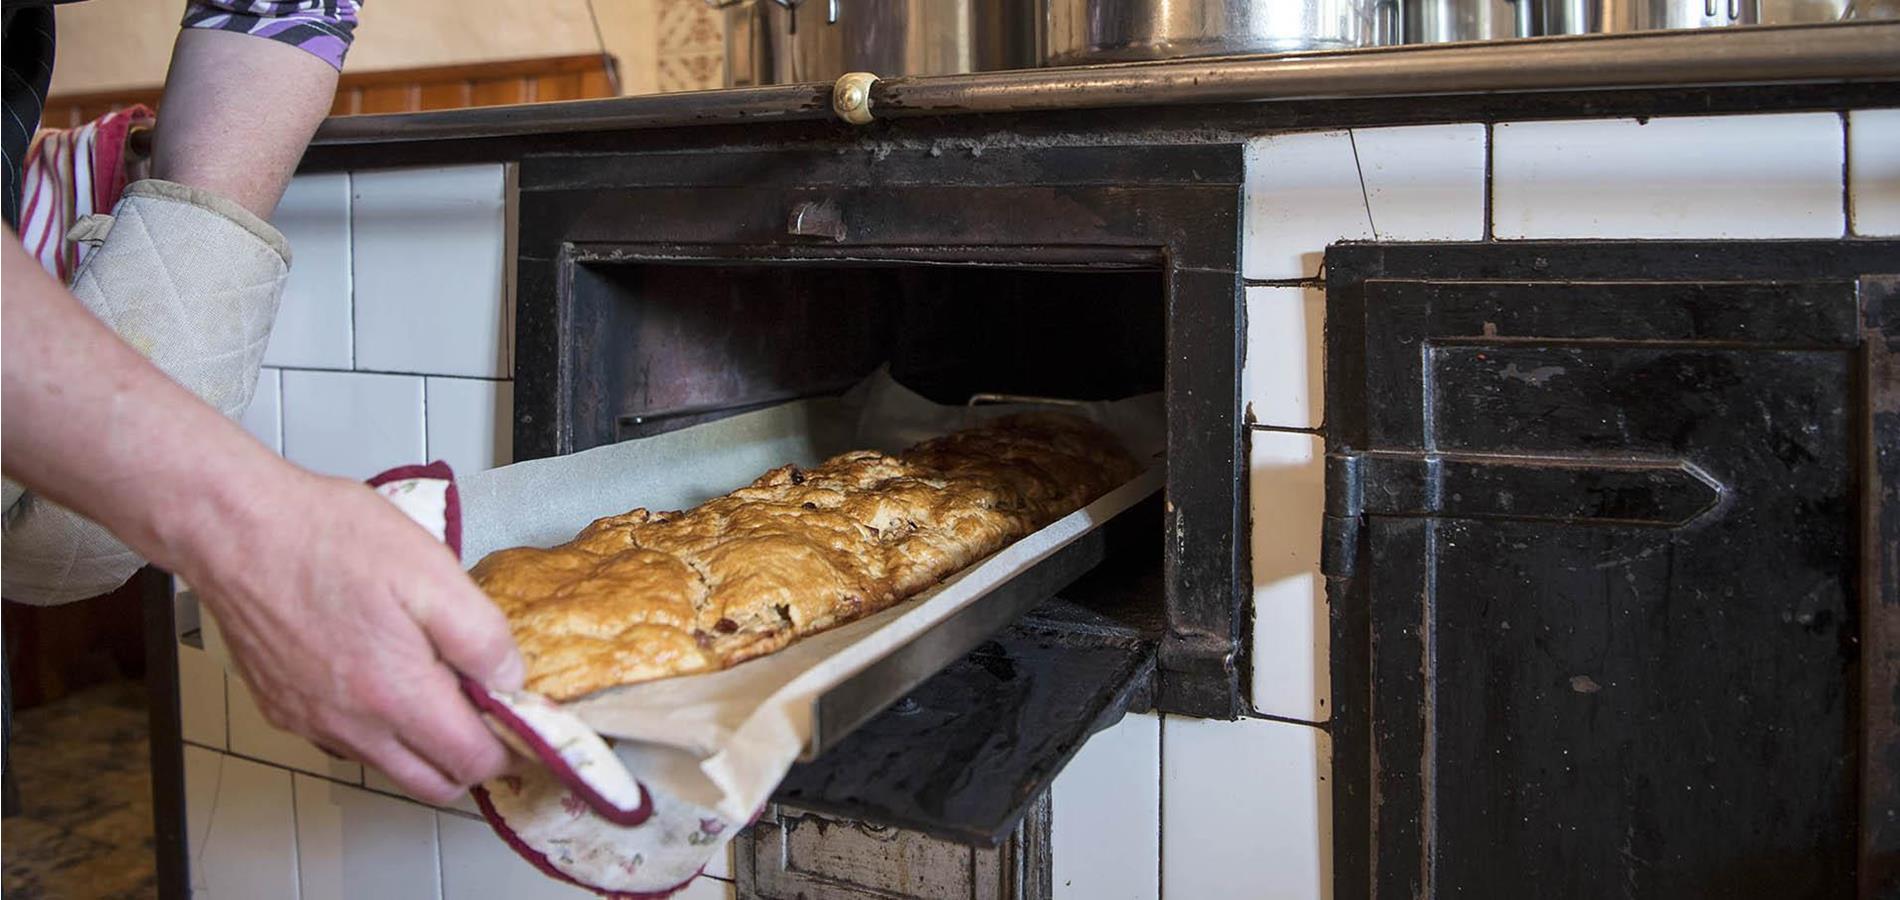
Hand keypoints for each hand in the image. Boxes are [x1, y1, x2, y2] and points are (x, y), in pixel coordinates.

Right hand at [181, 470, 523, 803]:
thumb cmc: (329, 539)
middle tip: (490, 718)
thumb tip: (510, 680)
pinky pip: (343, 741)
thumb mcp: (433, 573)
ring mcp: (311, 721)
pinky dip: (376, 730)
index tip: (525, 724)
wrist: (235, 529)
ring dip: (422, 747)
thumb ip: (481, 637)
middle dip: (471, 761)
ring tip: (439, 690)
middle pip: (433, 783)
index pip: (472, 762)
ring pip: (387, 765)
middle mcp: (351, 724)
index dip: (511, 750)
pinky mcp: (281, 707)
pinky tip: (383, 680)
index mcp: (397, 695)